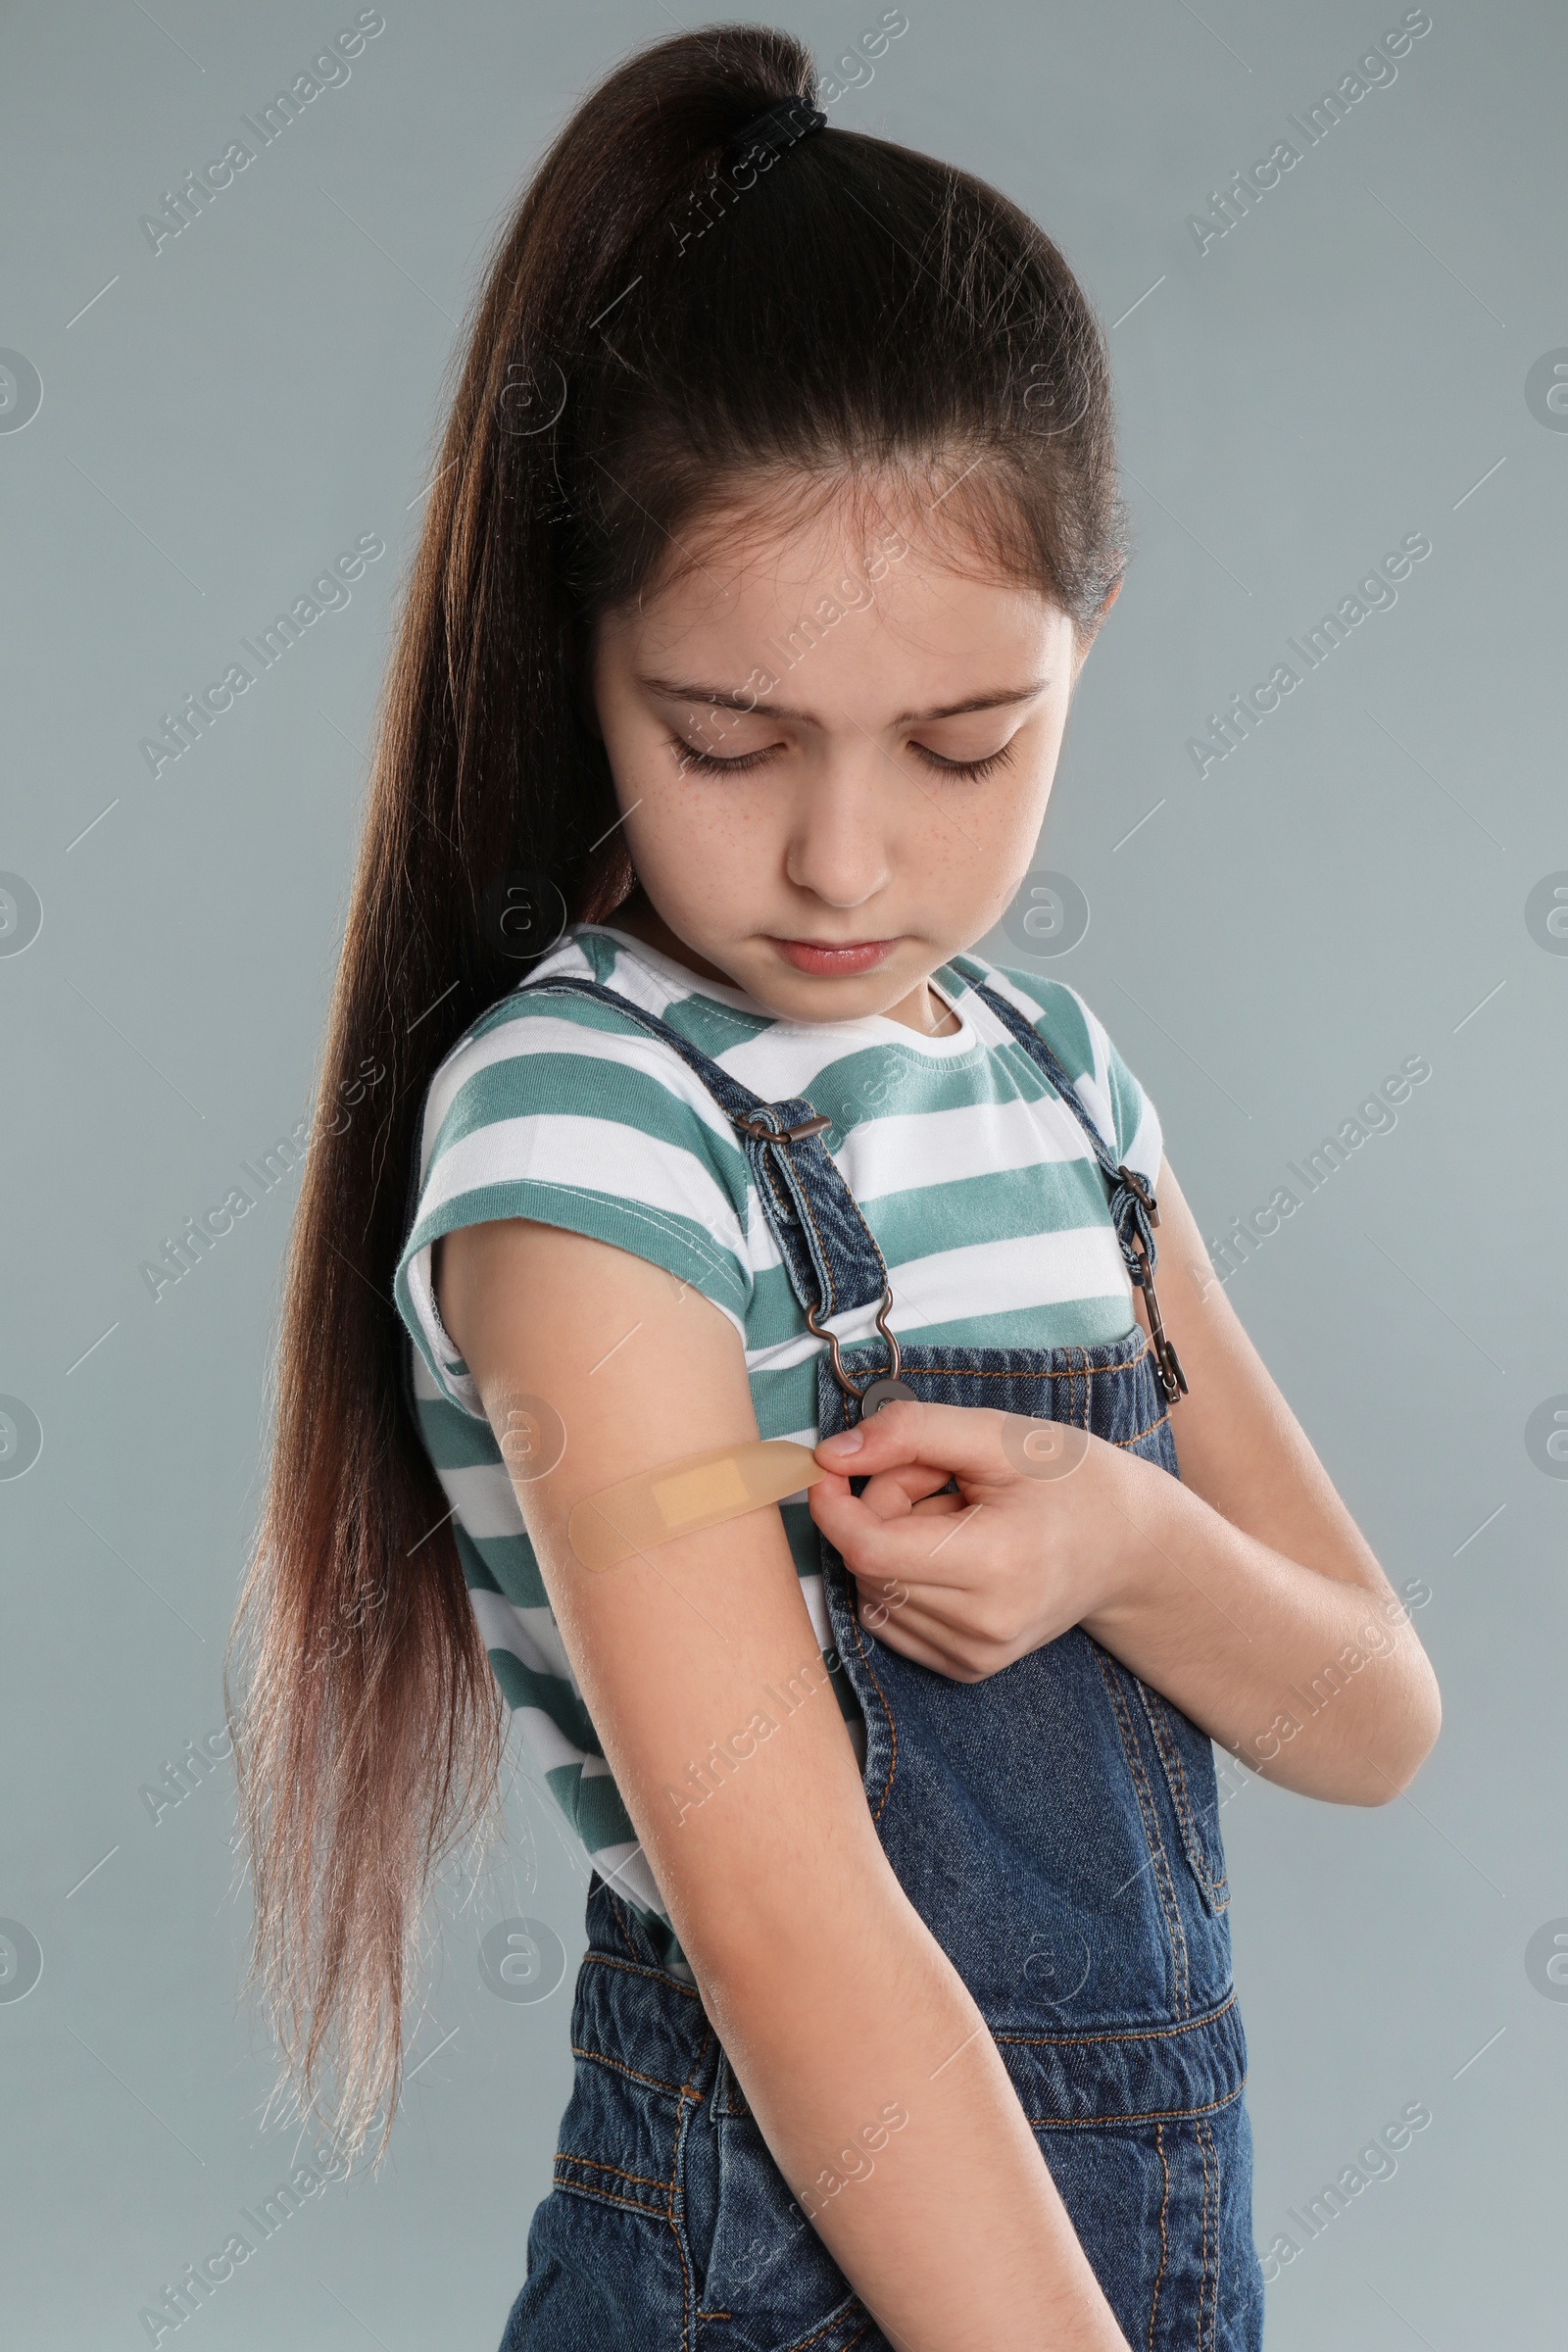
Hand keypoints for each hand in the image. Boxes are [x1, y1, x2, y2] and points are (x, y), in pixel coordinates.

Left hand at [808, 1400, 1150, 1681]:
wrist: (1129, 1547)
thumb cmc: (1068, 1481)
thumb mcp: (996, 1434)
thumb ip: (909, 1432)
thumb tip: (830, 1455)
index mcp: (997, 1563)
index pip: (871, 1549)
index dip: (835, 1504)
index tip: (831, 1465)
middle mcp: (984, 1625)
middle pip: (870, 1564)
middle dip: (878, 1509)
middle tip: (932, 1475)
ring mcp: (976, 1656)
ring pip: (874, 1593)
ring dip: (890, 1544)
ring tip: (952, 1513)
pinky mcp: (968, 1669)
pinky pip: (891, 1619)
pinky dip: (903, 1578)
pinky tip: (950, 1552)